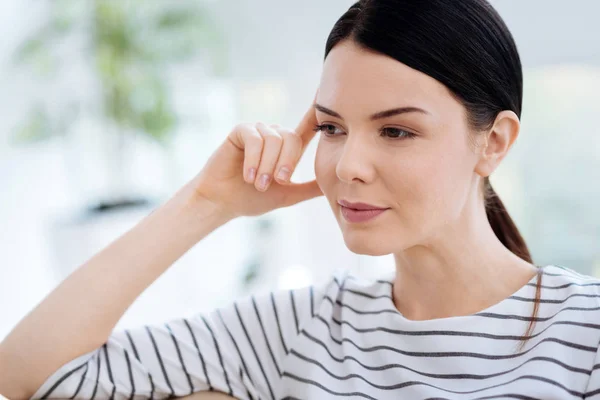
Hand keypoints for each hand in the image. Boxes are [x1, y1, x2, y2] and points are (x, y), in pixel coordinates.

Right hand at [186, 91, 322, 218]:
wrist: (223, 203)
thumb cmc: (251, 199)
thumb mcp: (288, 194)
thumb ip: (310, 188)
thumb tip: (335, 184)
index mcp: (287, 148)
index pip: (308, 128)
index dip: (318, 111)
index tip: (328, 91)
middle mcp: (274, 135)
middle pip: (292, 138)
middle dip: (286, 163)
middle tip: (277, 182)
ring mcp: (258, 131)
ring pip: (274, 140)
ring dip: (267, 166)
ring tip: (258, 184)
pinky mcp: (241, 131)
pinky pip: (255, 139)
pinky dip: (253, 160)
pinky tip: (247, 176)